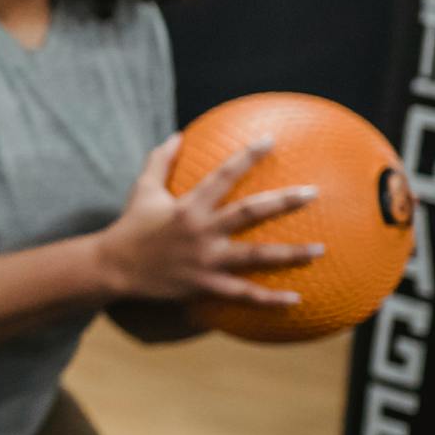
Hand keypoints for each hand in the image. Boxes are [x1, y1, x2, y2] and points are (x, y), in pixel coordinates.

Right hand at [97, 134, 322, 307]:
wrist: (112, 268)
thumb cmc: (130, 226)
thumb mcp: (142, 190)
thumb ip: (159, 161)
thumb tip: (176, 135)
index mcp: (188, 206)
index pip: (223, 175)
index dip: (247, 156)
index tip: (271, 141)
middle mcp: (201, 230)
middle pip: (250, 212)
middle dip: (284, 201)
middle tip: (313, 193)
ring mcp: (205, 260)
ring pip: (256, 256)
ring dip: (291, 254)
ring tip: (322, 249)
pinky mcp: (204, 286)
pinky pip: (243, 294)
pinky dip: (270, 299)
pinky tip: (297, 300)